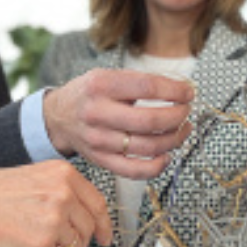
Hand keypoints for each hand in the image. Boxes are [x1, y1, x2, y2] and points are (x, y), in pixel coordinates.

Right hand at [0, 162, 111, 246]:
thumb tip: (82, 217)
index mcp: (64, 174)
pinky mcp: (43, 242)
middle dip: (75, 243)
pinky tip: (20, 246)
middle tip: (55, 245)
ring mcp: (56, 218)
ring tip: (30, 240)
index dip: (103, 225)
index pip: (97, 204)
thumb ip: (62, 193)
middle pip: (87, 229)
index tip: (104, 237)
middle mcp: (64, 194)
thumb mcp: (34, 178)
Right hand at [43, 68, 194, 179]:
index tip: (188, 93)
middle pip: (151, 120)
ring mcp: (99, 140)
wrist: (58, 117)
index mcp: (101, 86)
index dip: (175, 91)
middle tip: (185, 112)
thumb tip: (179, 90)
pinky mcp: (101, 160)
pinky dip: (158, 166)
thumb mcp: (106, 75)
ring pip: (148, 146)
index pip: (148, 87)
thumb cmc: (89, 95)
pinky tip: (166, 155)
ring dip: (174, 139)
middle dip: (178, 116)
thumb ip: (139, 81)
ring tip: (182, 129)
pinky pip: (135, 170)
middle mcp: (98, 113)